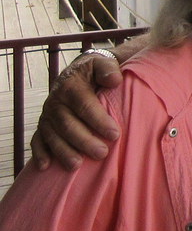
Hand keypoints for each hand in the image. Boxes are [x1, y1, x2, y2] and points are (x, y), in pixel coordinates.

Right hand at [30, 53, 123, 170]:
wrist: (78, 72)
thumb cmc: (95, 71)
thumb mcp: (102, 63)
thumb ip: (108, 70)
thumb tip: (114, 80)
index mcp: (71, 86)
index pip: (84, 105)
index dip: (98, 120)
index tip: (115, 134)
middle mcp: (56, 102)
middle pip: (67, 124)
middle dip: (84, 141)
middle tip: (102, 153)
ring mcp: (47, 115)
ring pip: (53, 135)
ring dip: (63, 151)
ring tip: (76, 165)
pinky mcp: (43, 126)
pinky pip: (37, 140)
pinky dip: (40, 153)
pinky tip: (45, 167)